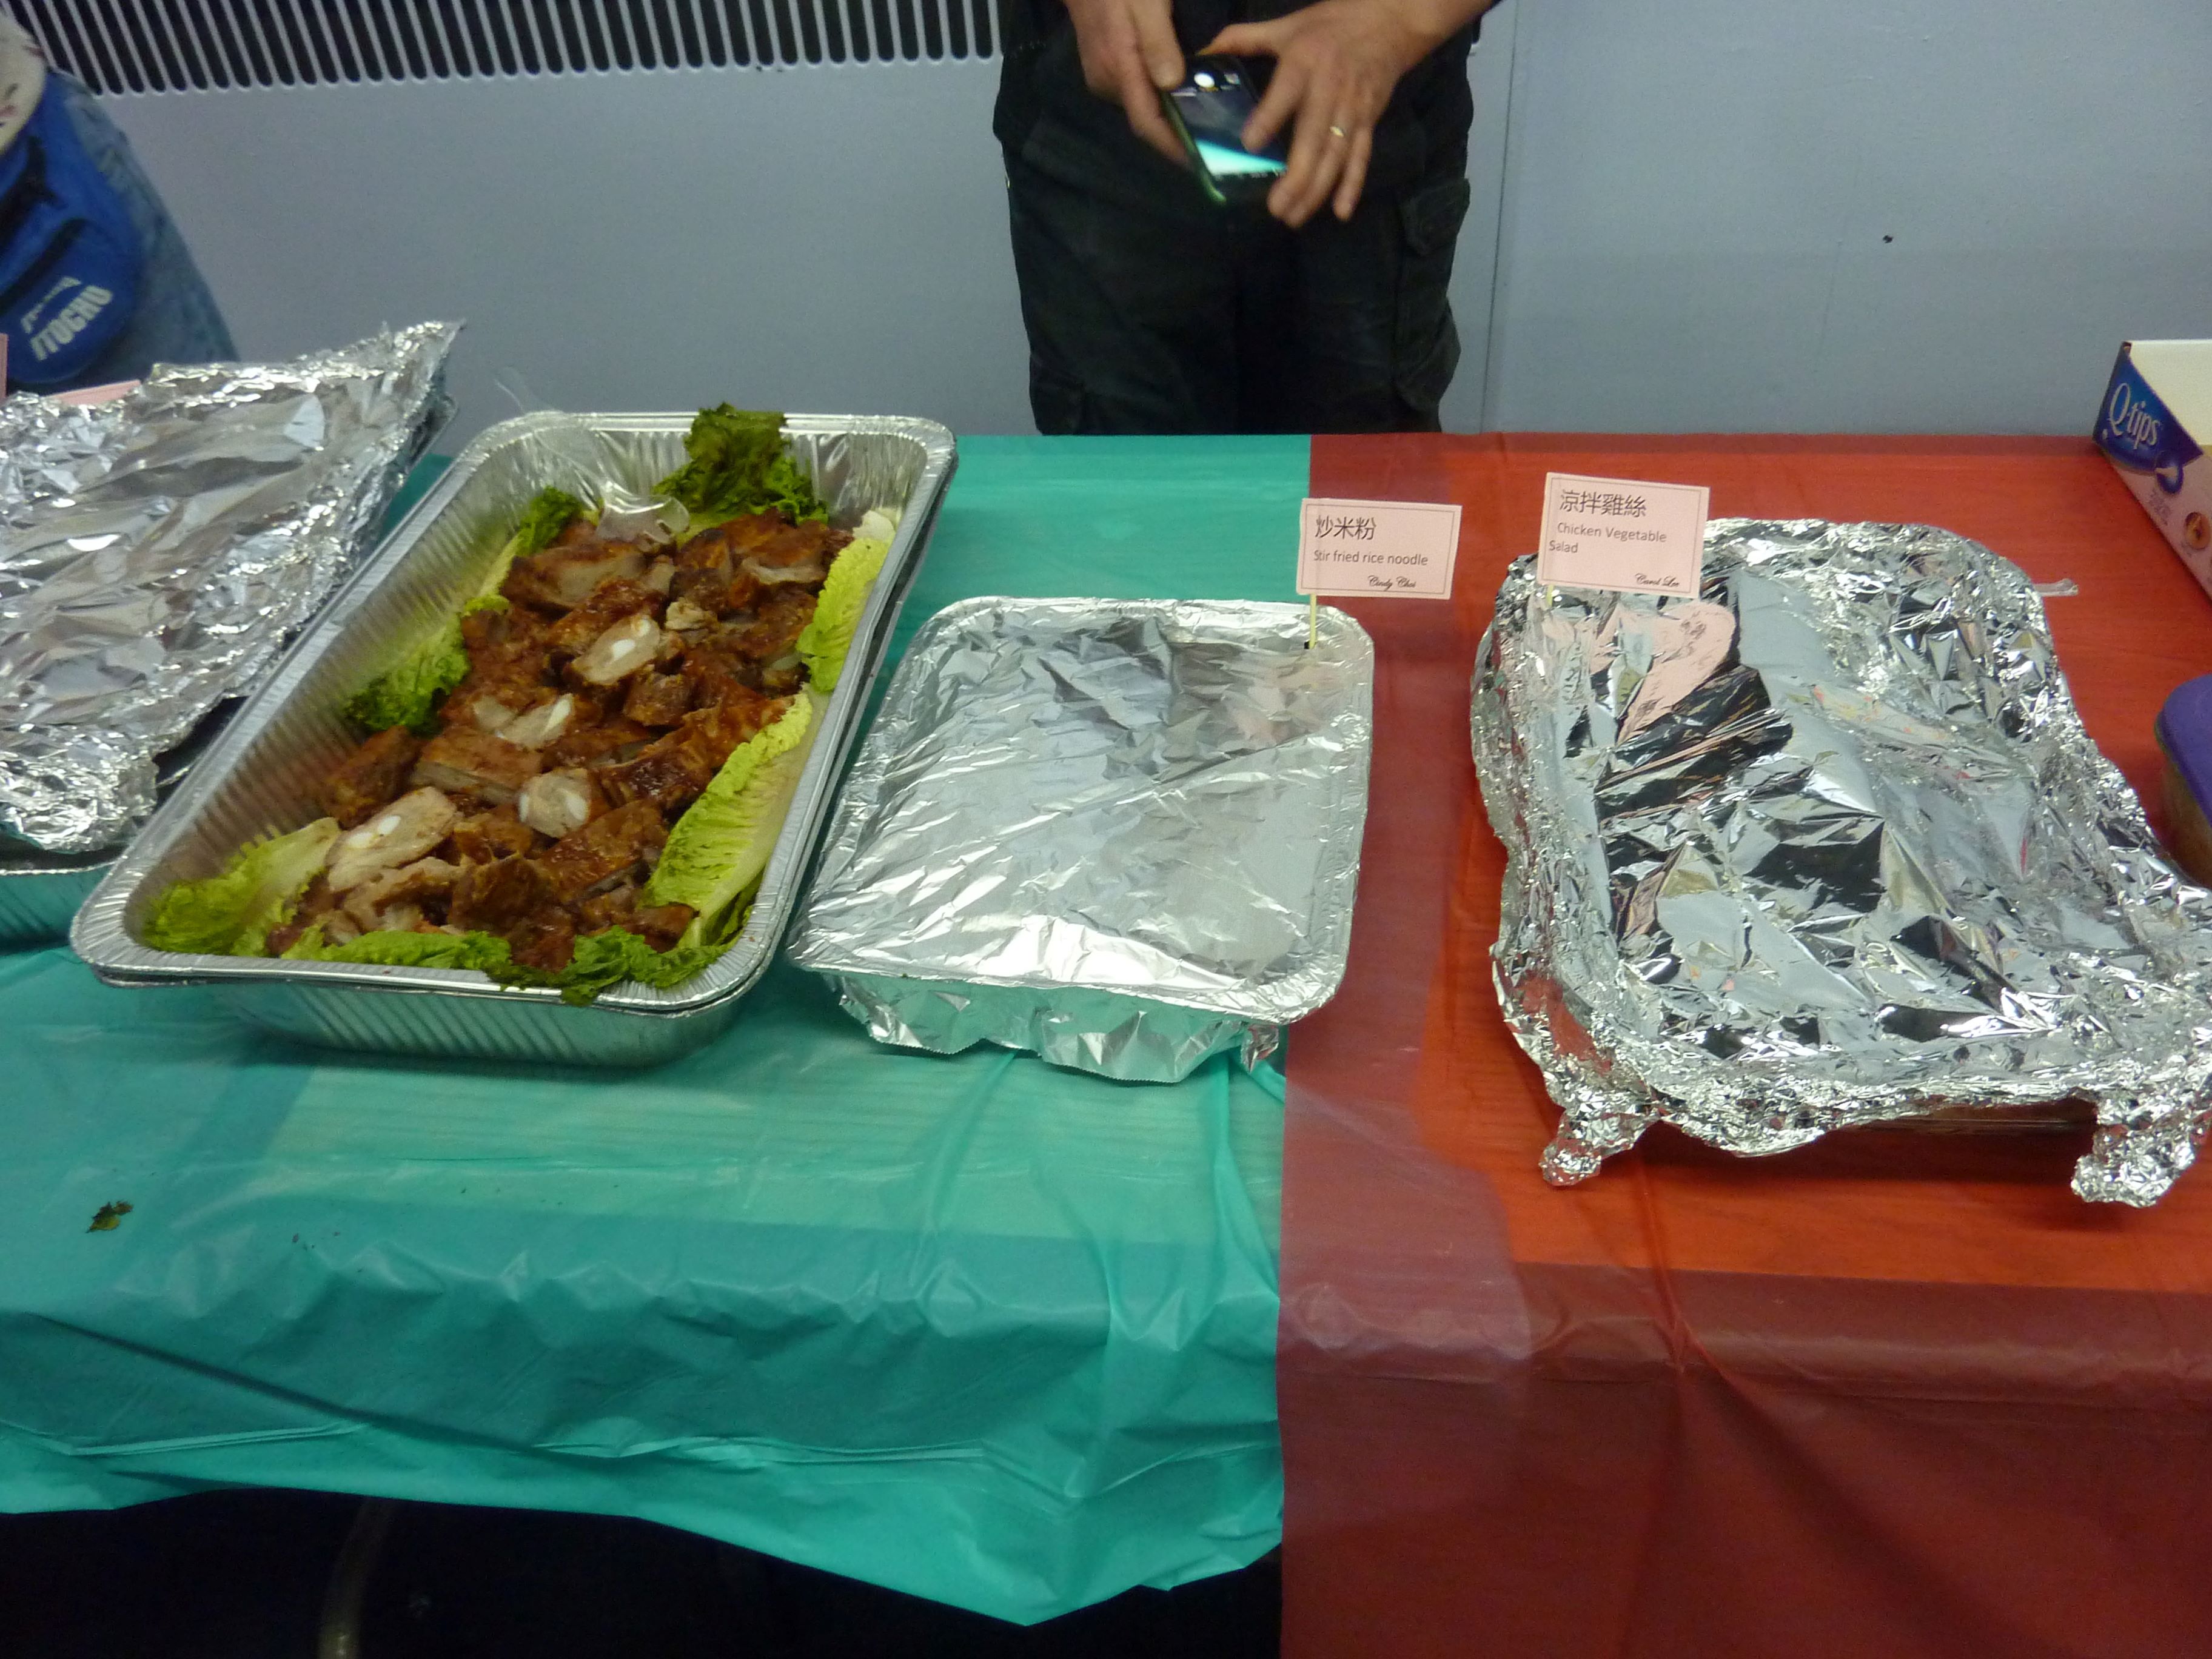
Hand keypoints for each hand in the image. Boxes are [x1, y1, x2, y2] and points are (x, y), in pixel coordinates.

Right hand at [1063, 0, 1186, 164]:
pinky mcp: (1101, 68)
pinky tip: (1175, 92)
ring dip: (1166, 114)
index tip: (1199, 162)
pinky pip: (1133, 91)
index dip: (1172, 146)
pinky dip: (1155, 97)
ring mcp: (1101, 76)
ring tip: (1200, 116)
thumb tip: (1173, 85)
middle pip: (1144, 119)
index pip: (1146, 123)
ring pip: (1139, 105)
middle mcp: (1106, 82)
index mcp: (1118, 69)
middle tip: (1211, 136)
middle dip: (1175, 132)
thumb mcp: (1147, 3)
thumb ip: (1159, 43)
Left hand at [1203, 0, 1453, 226]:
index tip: (1250, 145)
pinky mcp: (1369, 120)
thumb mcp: (1287, 25)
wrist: (1390, 20)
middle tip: (1275, 208)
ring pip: (1336, 156)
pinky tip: (1340, 212)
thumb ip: (1245, 39)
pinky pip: (1361, 156)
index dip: (1269, 118)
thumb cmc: (1331, 24)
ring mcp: (1352, 108)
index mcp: (1305, 61)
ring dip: (1316, 191)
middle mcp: (1330, 88)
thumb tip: (1205, 51)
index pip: (1286, 93)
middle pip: (1314, 138)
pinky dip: (1353, 185)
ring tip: (1293, 217)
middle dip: (1296, 177)